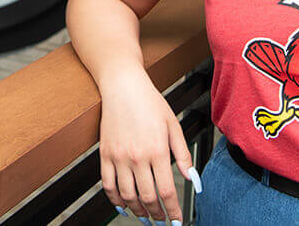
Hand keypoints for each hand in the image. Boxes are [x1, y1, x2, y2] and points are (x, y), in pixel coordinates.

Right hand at [98, 69, 196, 224]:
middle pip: (147, 197)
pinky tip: (123, 205)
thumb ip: (183, 154)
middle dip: (157, 214)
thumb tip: (192, 178)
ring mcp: (119, 157)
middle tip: (162, 220)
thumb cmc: (150, 102)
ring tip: (145, 217)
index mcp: (157, 150)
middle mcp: (137, 157)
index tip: (177, 220)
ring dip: (137, 211)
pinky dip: (115, 199)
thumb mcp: (173, 125)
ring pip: (127, 195)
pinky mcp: (105, 154)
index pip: (167, 190)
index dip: (173, 210)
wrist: (123, 86)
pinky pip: (108, 184)